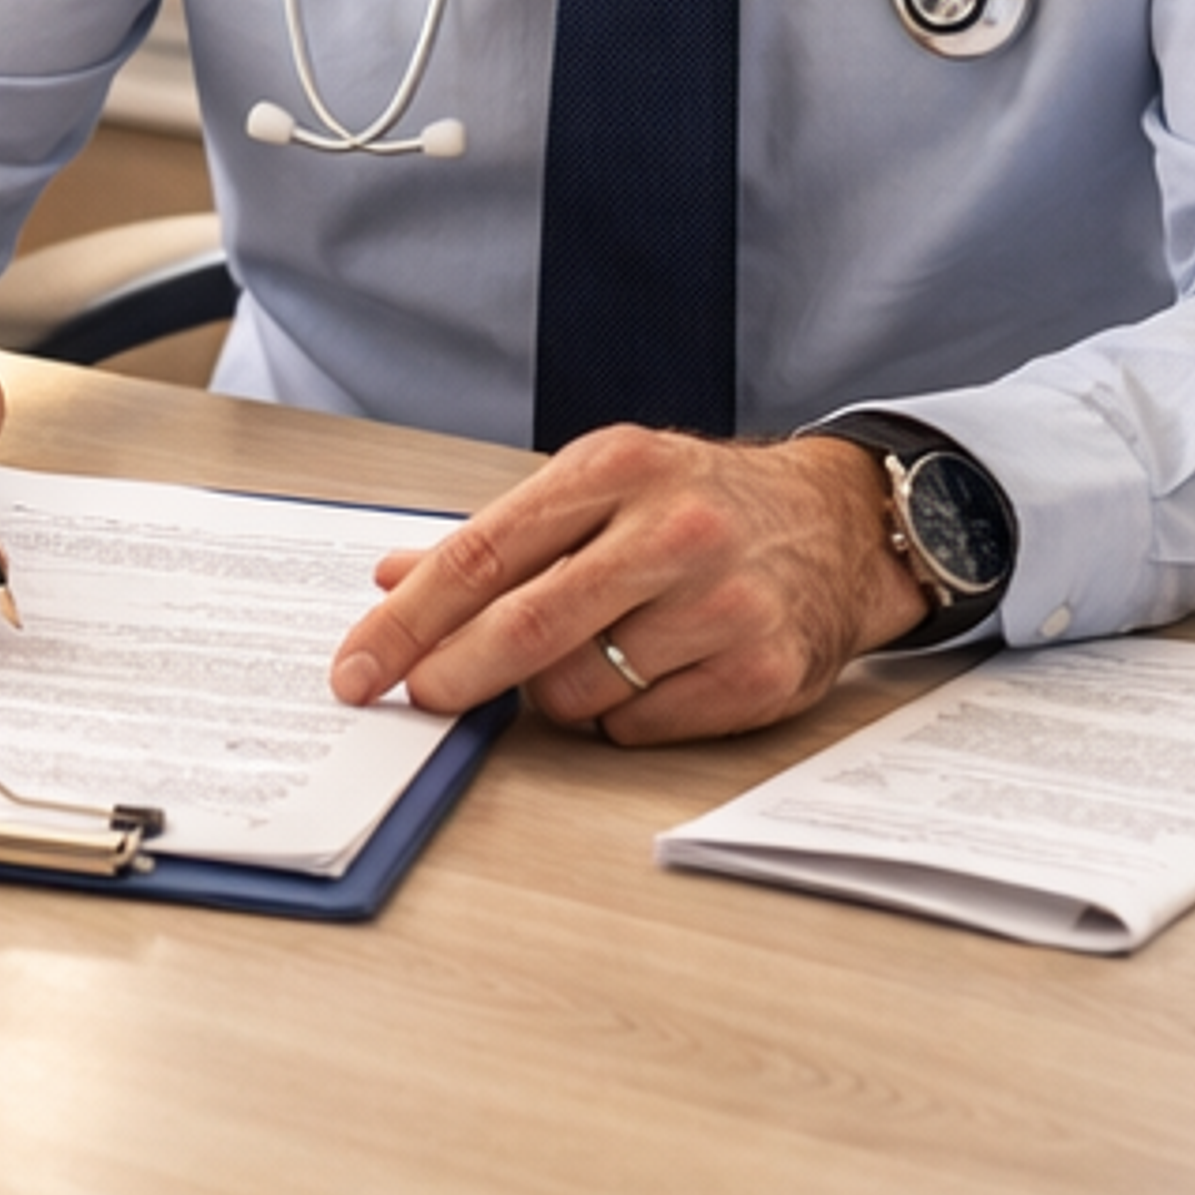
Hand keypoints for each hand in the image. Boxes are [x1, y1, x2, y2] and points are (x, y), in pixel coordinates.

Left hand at [327, 430, 927, 742]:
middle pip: (524, 628)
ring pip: (575, 689)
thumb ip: (496, 536)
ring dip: (550, 693)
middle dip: (448, 675)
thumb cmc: (698, 504)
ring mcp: (723, 605)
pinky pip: (636, 726)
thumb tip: (390, 577)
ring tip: (588, 653)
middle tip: (413, 698)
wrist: (838, 523)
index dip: (405, 620)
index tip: (357, 666)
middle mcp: (674, 532)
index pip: (482, 554)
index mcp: (617, 469)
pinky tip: (647, 674)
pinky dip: (616, 715)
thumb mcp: (599, 485)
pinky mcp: (760, 674)